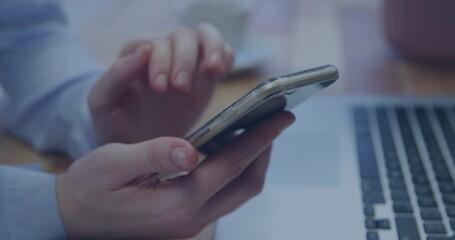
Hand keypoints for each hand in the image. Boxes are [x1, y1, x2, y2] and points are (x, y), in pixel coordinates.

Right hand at [57, 112, 293, 238]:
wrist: (72, 220)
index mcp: (175, 204)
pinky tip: (228, 149)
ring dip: (251, 161)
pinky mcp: (185, 220)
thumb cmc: (88, 189)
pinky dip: (233, 171)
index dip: (259, 139)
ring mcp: (190, 224)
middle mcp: (190, 220)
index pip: (230, 166)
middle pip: (246, 184)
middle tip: (276, 120)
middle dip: (265, 151)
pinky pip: (223, 195)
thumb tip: (191, 148)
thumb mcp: (111, 164)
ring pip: (238, 192)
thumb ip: (153, 154)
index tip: (281, 116)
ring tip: (257, 131)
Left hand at [89, 23, 233, 143]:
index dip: (160, 61)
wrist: (139, 149)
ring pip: (205, 36)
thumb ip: (115, 77)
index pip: (154, 44)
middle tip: (180, 87)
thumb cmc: (117, 125)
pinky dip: (226, 57)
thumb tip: (145, 50)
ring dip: (211, 49)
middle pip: (182, 36)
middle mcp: (164, 54)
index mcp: (137, 57)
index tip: (161, 88)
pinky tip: (221, 73)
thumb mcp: (103, 104)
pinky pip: (224, 55)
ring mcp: (188, 64)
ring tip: (213, 70)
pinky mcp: (207, 78)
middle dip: (184, 59)